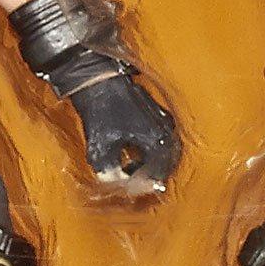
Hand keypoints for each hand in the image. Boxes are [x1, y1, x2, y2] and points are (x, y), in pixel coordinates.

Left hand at [69, 68, 178, 190]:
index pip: (159, 174)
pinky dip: (146, 148)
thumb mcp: (101, 147)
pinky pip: (156, 136)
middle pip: (164, 163)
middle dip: (148, 174)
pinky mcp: (154, 110)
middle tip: (133, 183)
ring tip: (129, 168)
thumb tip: (114, 184)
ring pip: (161, 149)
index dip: (143, 185)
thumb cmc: (102, 108)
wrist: (97, 75)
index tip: (130, 190)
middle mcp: (166, 130)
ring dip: (147, 161)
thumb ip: (109, 171)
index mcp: (158, 141)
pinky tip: (130, 150)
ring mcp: (162, 117)